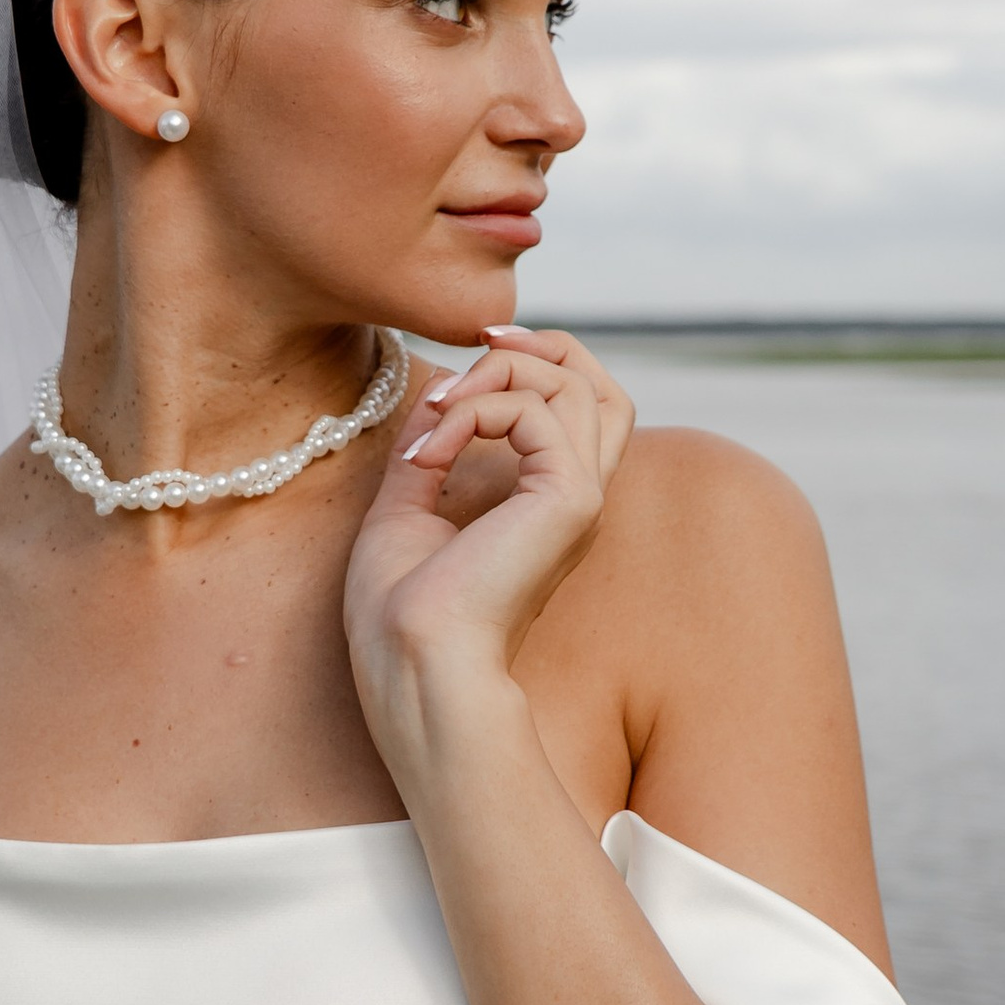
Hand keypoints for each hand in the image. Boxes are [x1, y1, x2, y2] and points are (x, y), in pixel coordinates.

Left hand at [345, 326, 633, 732]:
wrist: (411, 663)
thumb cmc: (401, 615)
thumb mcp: (406, 510)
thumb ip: (429, 449)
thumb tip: (438, 391)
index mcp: (544, 508)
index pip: (581, 413)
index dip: (542, 363)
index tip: (477, 350)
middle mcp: (574, 500)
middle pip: (602, 388)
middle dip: (543, 346)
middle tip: (481, 341)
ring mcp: (579, 499)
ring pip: (575, 384)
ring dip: (495, 374)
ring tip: (436, 414)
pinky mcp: (568, 500)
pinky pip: (533, 410)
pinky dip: (472, 411)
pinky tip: (427, 455)